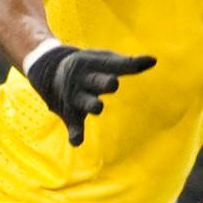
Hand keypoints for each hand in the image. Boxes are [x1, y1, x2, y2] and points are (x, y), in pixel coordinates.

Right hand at [25, 44, 156, 145]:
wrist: (48, 71)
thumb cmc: (87, 67)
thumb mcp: (104, 60)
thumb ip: (127, 64)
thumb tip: (154, 60)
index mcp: (94, 65)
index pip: (114, 64)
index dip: (128, 65)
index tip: (149, 61)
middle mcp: (84, 81)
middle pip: (96, 82)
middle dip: (104, 82)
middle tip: (113, 83)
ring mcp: (76, 98)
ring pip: (85, 103)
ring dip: (91, 104)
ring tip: (97, 107)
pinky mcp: (70, 115)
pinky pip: (73, 126)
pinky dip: (74, 134)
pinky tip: (77, 142)